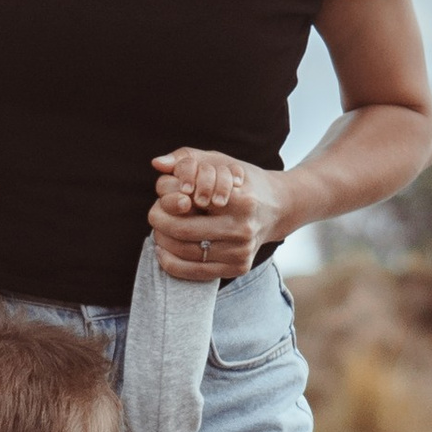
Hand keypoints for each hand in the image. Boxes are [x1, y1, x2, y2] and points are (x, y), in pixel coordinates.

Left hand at [149, 149, 283, 280]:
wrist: (277, 208)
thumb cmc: (242, 182)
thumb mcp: (220, 161)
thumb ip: (187, 158)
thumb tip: (157, 163)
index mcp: (241, 200)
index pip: (190, 203)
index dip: (167, 201)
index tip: (162, 198)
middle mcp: (243, 229)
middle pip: (184, 231)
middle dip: (160, 223)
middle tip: (154, 215)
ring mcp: (242, 252)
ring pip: (187, 253)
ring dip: (163, 243)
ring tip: (158, 231)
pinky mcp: (238, 268)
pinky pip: (195, 273)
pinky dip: (171, 263)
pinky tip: (163, 251)